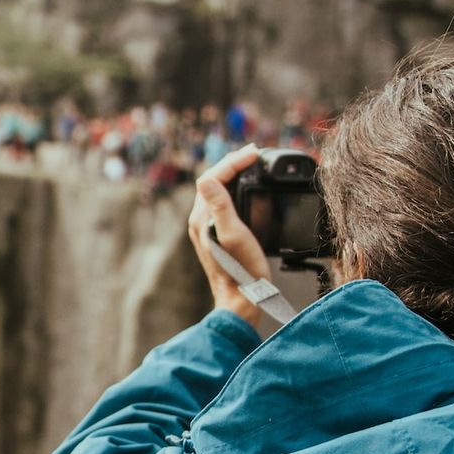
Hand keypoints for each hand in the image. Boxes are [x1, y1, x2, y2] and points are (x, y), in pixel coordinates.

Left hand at [188, 144, 272, 328]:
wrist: (242, 300)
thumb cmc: (242, 271)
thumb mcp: (233, 235)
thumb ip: (220, 206)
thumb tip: (206, 178)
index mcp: (202, 218)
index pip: (212, 177)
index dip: (233, 161)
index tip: (253, 154)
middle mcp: (200, 221)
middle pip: (212, 181)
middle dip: (232, 164)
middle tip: (253, 154)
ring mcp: (207, 228)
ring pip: (217, 191)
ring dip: (233, 175)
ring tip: (251, 164)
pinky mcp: (217, 235)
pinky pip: (223, 203)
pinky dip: (235, 190)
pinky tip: (248, 190)